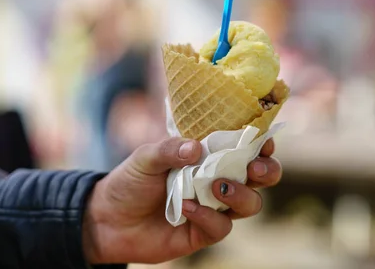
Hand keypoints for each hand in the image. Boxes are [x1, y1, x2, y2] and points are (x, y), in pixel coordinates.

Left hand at [82, 137, 281, 264]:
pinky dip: (207, 216)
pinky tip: (185, 207)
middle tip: (255, 168)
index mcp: (209, 157)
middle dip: (267, 171)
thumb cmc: (130, 181)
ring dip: (241, 194)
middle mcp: (218, 181)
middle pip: (260, 177)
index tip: (264, 140)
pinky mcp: (203, 233)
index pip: (245, 147)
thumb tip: (197, 148)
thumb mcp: (145, 157)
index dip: (261, 143)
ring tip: (217, 187)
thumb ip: (170, 149)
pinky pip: (221, 226)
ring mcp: (213, 207)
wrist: (107, 220)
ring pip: (250, 204)